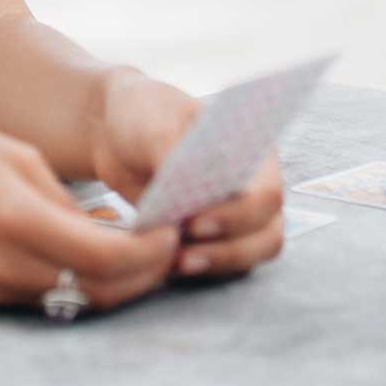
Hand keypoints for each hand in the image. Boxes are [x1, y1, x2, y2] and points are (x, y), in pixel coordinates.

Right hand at [0, 119, 179, 312]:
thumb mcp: (21, 159)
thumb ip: (70, 204)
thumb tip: (113, 235)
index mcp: (16, 220)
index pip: (105, 256)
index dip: (150, 251)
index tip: (172, 231)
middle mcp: (5, 264)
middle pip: (99, 289)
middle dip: (144, 273)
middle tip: (169, 245)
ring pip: (77, 298)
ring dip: (116, 281)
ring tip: (141, 249)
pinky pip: (49, 296)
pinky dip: (80, 280)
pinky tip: (95, 254)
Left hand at [88, 68, 285, 281]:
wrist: (117, 137)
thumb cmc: (145, 117)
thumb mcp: (156, 123)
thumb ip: (172, 152)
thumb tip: (188, 185)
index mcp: (252, 149)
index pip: (266, 193)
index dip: (238, 215)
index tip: (194, 221)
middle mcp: (255, 184)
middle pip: (268, 232)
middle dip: (228, 248)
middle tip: (182, 251)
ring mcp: (239, 214)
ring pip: (253, 254)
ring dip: (218, 263)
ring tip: (177, 262)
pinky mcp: (217, 236)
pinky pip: (226, 264)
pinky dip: (203, 267)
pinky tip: (169, 262)